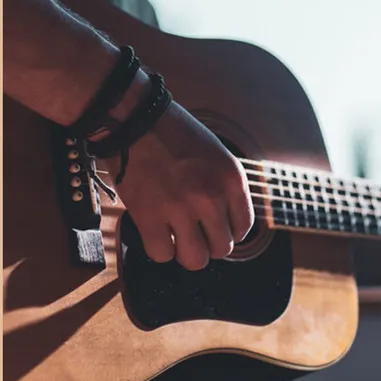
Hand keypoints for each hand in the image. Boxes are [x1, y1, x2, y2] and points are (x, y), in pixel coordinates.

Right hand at [105, 101, 253, 270]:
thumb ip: (226, 188)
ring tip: (178, 237)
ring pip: (195, 259)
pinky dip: (159, 248)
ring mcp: (181, 209)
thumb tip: (227, 224)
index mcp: (232, 180)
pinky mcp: (149, 216)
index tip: (216, 227)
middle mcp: (211, 197)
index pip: (243, 228)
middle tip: (195, 232)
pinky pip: (162, 254)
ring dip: (186, 252)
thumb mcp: (217, 155)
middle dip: (209, 244)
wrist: (137, 120)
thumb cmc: (176, 135)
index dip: (229, 232)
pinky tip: (157, 232)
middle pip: (222, 248)